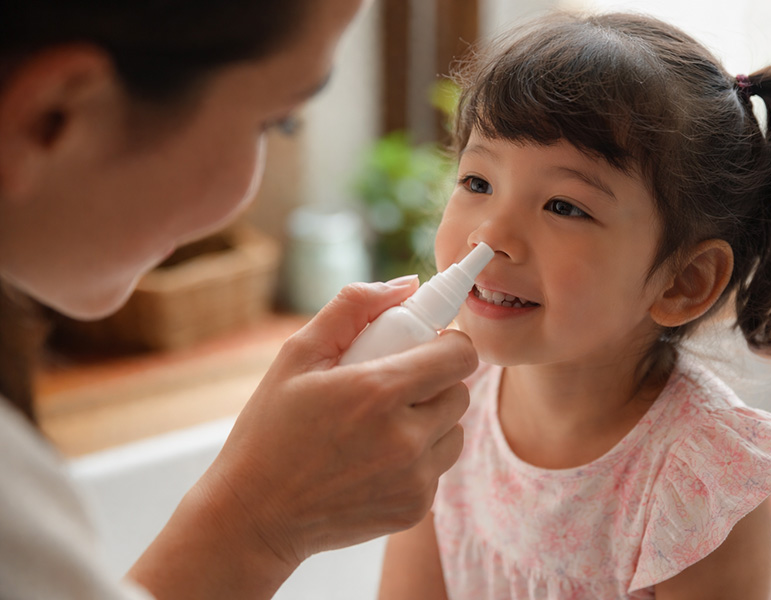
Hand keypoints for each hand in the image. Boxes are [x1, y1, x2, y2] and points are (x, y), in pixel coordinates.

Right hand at [129, 278, 476, 598]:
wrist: (255, 516)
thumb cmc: (270, 430)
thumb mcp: (297, 355)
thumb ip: (353, 307)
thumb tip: (407, 284)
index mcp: (378, 392)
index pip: (460, 357)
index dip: (447, 345)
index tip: (425, 347)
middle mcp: (405, 439)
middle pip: (460, 393)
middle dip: (434, 382)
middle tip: (393, 387)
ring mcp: (413, 480)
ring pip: (455, 431)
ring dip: (432, 421)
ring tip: (383, 425)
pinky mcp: (415, 509)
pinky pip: (438, 467)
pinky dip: (419, 459)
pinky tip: (376, 460)